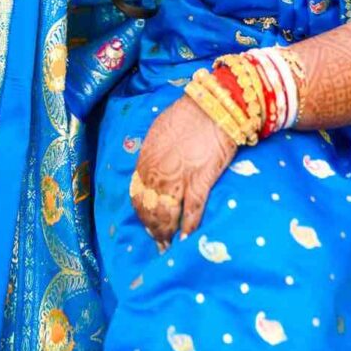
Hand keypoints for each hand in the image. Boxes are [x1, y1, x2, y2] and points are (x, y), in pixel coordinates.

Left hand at [131, 94, 237, 244]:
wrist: (212, 107)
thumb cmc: (187, 113)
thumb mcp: (159, 131)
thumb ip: (153, 153)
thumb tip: (151, 167)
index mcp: (145, 162)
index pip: (138, 196)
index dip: (142, 212)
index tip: (147, 221)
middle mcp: (157, 176)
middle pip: (150, 211)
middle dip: (153, 228)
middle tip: (158, 239)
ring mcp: (178, 182)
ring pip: (166, 216)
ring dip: (166, 234)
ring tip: (169, 244)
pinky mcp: (200, 184)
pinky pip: (191, 214)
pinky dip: (188, 229)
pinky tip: (186, 239)